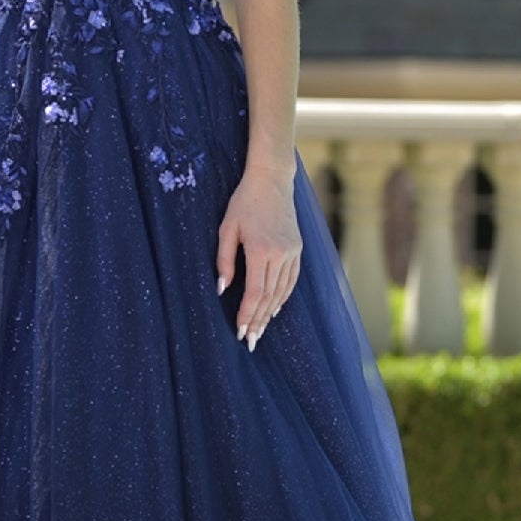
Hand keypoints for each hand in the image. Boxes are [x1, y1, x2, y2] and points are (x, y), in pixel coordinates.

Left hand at [216, 165, 301, 349]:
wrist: (272, 180)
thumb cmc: (244, 202)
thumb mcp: (227, 228)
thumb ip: (224, 261)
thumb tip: (223, 289)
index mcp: (261, 250)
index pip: (254, 292)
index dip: (247, 314)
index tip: (240, 331)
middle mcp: (280, 254)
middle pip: (269, 297)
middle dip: (258, 320)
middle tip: (250, 340)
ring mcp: (292, 252)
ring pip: (282, 291)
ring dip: (270, 313)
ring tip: (261, 330)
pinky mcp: (297, 249)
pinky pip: (291, 280)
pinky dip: (283, 297)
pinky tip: (275, 309)